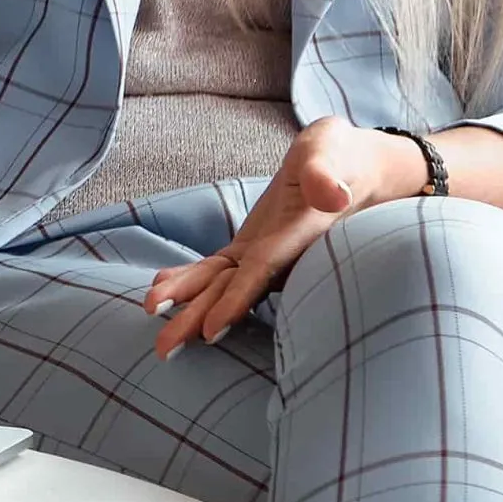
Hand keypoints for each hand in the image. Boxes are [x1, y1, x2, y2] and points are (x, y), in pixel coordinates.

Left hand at [144, 116, 421, 358]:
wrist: (352, 167)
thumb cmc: (341, 157)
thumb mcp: (334, 152)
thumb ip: (327, 173)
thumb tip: (333, 195)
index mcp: (298, 238)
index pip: (262, 272)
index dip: (236, 300)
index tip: (210, 330)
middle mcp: (281, 257)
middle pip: (233, 291)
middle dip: (198, 318)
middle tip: (164, 350)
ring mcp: (267, 255)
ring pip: (222, 285)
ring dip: (188, 304)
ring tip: (151, 316)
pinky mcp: (255, 247)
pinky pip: (221, 269)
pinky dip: (191, 277)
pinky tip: (163, 287)